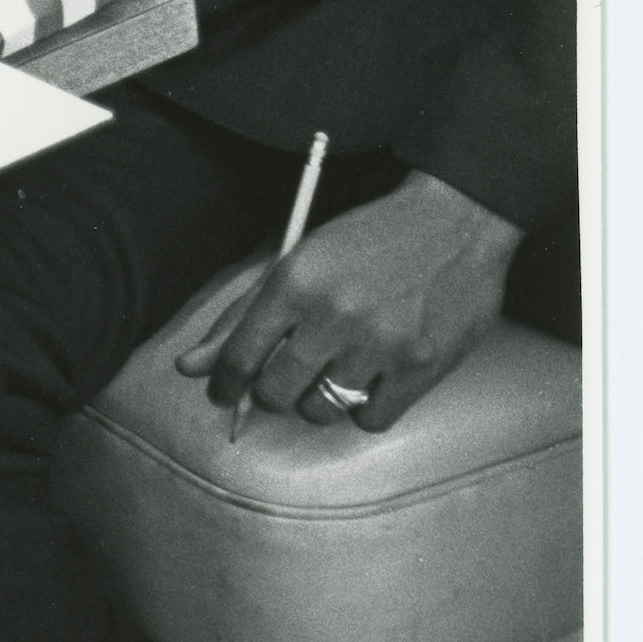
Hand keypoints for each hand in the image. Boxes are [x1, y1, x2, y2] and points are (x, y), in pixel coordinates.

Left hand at [175, 170, 523, 432]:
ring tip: (332, 372)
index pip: (238, 356)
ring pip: (320, 410)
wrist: (455, 221)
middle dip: (270, 394)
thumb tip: (187, 368)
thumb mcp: (296, 263)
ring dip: (317, 400)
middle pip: (275, 393)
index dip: (224, 383)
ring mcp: (381, 344)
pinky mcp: (422, 366)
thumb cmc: (366, 242)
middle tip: (282, 381)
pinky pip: (370, 420)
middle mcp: (334, 315)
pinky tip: (369, 381)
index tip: (224, 392)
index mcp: (294, 283)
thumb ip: (240, 318)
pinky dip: (363, 409)